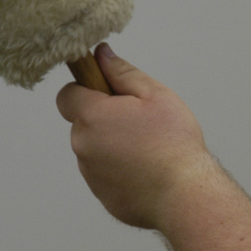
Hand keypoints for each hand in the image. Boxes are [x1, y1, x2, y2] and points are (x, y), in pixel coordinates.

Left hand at [55, 44, 219, 228]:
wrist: (184, 196)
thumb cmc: (174, 144)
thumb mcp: (155, 95)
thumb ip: (123, 72)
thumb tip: (101, 55)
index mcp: (92, 117)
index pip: (67, 94)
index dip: (86, 89)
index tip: (108, 92)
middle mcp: (83, 145)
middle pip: (83, 123)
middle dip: (105, 119)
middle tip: (140, 122)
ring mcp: (90, 174)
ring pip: (95, 150)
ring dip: (113, 145)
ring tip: (148, 150)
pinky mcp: (102, 195)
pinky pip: (106, 175)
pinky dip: (121, 170)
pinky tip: (147, 170)